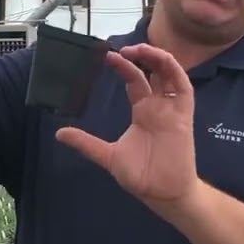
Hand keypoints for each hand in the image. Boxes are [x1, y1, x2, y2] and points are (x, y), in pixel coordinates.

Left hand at [55, 44, 199, 204]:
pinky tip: (163, 62)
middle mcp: (157, 107)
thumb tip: (59, 134)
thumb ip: (86, 143)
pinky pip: (183, 89)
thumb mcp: (109, 156)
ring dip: (157, 58)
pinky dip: (175, 73)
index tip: (107, 57)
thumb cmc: (142, 176)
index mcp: (142, 113)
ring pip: (169, 75)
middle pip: (152, 72)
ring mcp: (171, 110)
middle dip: (139, 56)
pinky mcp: (183, 117)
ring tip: (139, 49)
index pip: (134, 81)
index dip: (124, 67)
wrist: (163, 194)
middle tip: (121, 49)